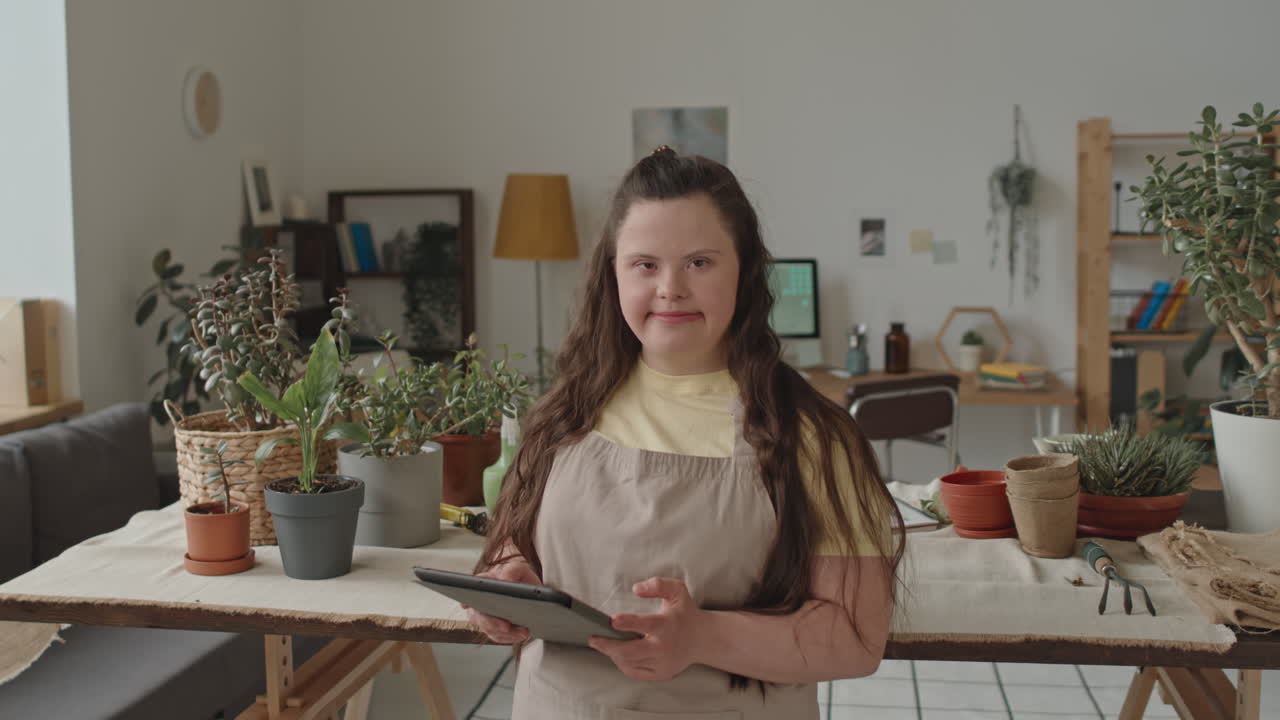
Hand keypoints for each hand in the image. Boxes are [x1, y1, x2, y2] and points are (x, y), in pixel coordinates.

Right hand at [464, 559, 541, 644]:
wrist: (528, 590)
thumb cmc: (519, 577)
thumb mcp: (519, 569)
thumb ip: (512, 570)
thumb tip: (504, 580)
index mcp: (481, 583)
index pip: (468, 590)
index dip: (467, 599)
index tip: (470, 606)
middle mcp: (478, 602)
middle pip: (478, 616)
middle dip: (492, 623)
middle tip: (506, 626)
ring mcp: (484, 617)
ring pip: (488, 629)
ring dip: (506, 634)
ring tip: (523, 632)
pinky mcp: (494, 629)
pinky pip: (498, 636)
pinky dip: (510, 638)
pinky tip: (521, 635)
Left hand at [588, 577, 703, 681]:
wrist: (703, 639)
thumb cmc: (685, 612)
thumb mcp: (677, 591)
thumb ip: (658, 585)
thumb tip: (636, 588)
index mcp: (667, 625)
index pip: (646, 624)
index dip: (628, 622)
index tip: (612, 620)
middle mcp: (665, 647)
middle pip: (631, 651)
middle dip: (608, 646)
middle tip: (593, 638)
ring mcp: (663, 663)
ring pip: (630, 663)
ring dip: (612, 653)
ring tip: (602, 643)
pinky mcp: (661, 674)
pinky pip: (635, 672)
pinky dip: (622, 663)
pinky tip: (617, 653)